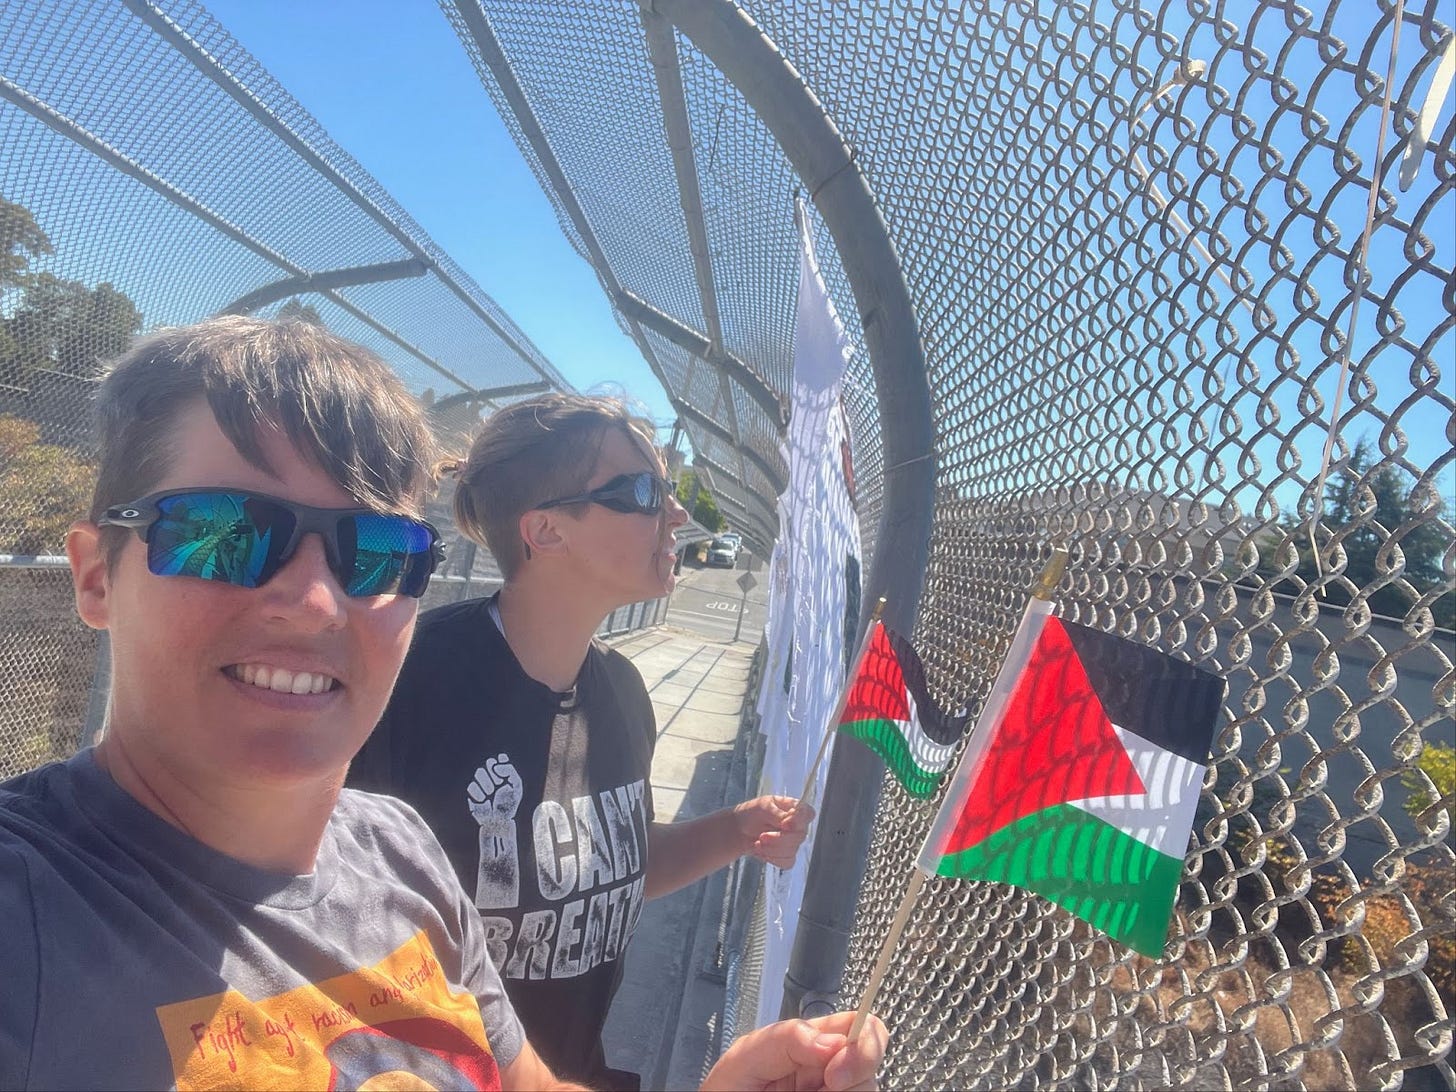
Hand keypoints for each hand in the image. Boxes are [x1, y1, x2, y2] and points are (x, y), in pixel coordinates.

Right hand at [467, 754, 521, 821]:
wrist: (499, 822)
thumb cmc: (509, 805)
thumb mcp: (516, 788)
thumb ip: (510, 772)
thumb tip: (496, 766)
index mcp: (503, 773)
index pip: (501, 758)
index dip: (502, 762)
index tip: (505, 774)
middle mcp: (492, 775)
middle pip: (489, 762)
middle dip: (493, 772)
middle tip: (498, 783)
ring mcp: (481, 783)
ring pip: (479, 771)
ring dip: (486, 781)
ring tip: (490, 792)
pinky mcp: (472, 793)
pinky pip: (471, 785)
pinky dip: (478, 792)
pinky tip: (484, 799)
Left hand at [701, 1011, 887, 1091]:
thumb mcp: (746, 1057)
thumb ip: (786, 1039)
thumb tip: (832, 1042)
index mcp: (812, 1044)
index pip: (859, 1024)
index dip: (863, 1040)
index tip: (835, 1070)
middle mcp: (831, 1070)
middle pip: (872, 1061)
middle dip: (858, 1072)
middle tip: (828, 1088)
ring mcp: (837, 1091)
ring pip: (868, 1088)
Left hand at [733, 795, 814, 869]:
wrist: (739, 829)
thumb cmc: (753, 813)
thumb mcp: (763, 807)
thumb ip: (777, 814)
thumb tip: (789, 823)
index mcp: (794, 808)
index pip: (808, 814)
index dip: (799, 820)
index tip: (784, 824)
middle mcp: (798, 825)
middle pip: (800, 836)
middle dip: (779, 839)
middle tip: (762, 836)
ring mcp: (794, 842)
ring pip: (792, 850)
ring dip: (772, 849)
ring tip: (757, 843)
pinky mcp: (787, 856)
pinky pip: (787, 862)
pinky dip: (772, 858)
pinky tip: (761, 851)